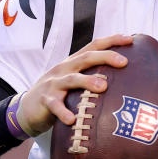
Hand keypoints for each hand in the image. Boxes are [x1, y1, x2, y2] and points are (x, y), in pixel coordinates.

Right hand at [17, 34, 133, 135]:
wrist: (27, 108)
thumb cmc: (59, 94)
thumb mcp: (74, 80)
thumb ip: (93, 76)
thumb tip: (125, 79)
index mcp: (74, 62)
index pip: (94, 46)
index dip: (111, 40)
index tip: (130, 39)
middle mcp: (64, 68)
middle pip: (86, 58)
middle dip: (105, 57)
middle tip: (124, 62)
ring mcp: (54, 83)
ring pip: (72, 79)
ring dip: (88, 81)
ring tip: (103, 86)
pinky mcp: (45, 100)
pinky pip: (55, 105)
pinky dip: (63, 112)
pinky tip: (72, 119)